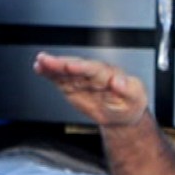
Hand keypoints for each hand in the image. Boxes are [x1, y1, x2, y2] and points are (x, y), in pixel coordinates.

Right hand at [33, 52, 147, 127]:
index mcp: (110, 73)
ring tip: (40, 62)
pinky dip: (48, 73)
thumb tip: (119, 81)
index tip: (71, 66)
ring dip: (51, 66)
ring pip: (65, 71)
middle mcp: (94, 73)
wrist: (122, 114)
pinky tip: (39, 68)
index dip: (82, 67)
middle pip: (76, 66)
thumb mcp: (136, 97)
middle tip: (47, 60)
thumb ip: (128, 89)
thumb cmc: (130, 102)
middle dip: (61, 63)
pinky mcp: (72, 86)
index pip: (94, 69)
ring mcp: (82, 79)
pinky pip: (59, 78)